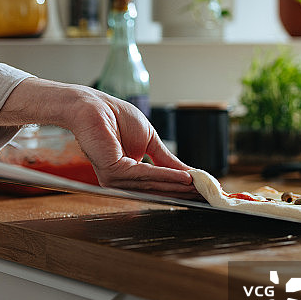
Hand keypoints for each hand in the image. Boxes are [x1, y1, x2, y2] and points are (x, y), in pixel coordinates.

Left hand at [0, 78, 198, 196]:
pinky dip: (166, 176)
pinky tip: (184, 177)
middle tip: (206, 193)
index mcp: (127, 174)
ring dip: (178, 185)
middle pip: (157, 189)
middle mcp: (120, 181)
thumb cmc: (116, 118)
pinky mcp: (113, 172)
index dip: (179, 187)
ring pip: (153, 184)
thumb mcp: (149, 140)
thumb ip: (166, 159)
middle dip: (182, 190)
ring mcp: (115, 179)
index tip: (202, 190)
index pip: (156, 184)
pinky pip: (145, 175)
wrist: (94, 106)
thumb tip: (188, 173)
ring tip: (199, 185)